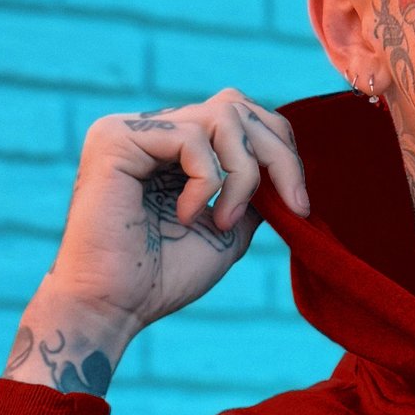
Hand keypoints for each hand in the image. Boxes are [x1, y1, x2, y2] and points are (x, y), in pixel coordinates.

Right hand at [2, 90, 310, 393]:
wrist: (114, 308)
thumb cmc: (163, 277)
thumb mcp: (229, 228)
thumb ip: (254, 191)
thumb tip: (287, 164)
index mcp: (173, 146)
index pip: (242, 118)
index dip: (282, 152)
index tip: (301, 206)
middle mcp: (151, 128)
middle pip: (238, 106)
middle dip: (278, 156)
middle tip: (293, 205)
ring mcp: (130, 128)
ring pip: (222, 115)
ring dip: (243, 174)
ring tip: (225, 220)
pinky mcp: (115, 138)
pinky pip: (191, 138)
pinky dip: (206, 182)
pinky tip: (185, 216)